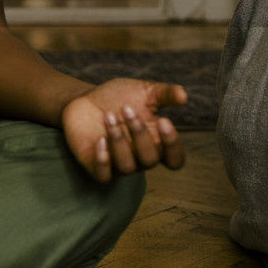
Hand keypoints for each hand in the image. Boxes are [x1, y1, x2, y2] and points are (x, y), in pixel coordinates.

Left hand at [61, 78, 186, 182]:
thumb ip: (165, 94)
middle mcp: (140, 158)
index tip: (163, 121)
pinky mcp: (95, 166)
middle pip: (150, 160)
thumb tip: (183, 95)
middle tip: (126, 109)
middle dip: (139, 134)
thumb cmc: (118, 98)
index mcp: (157, 144)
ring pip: (127, 166)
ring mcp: (118, 164)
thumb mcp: (144, 92)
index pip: (175, 159)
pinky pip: (104, 176)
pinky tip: (100, 140)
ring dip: (119, 140)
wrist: (84, 99)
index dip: (172, 146)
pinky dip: (103, 160)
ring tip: (109, 116)